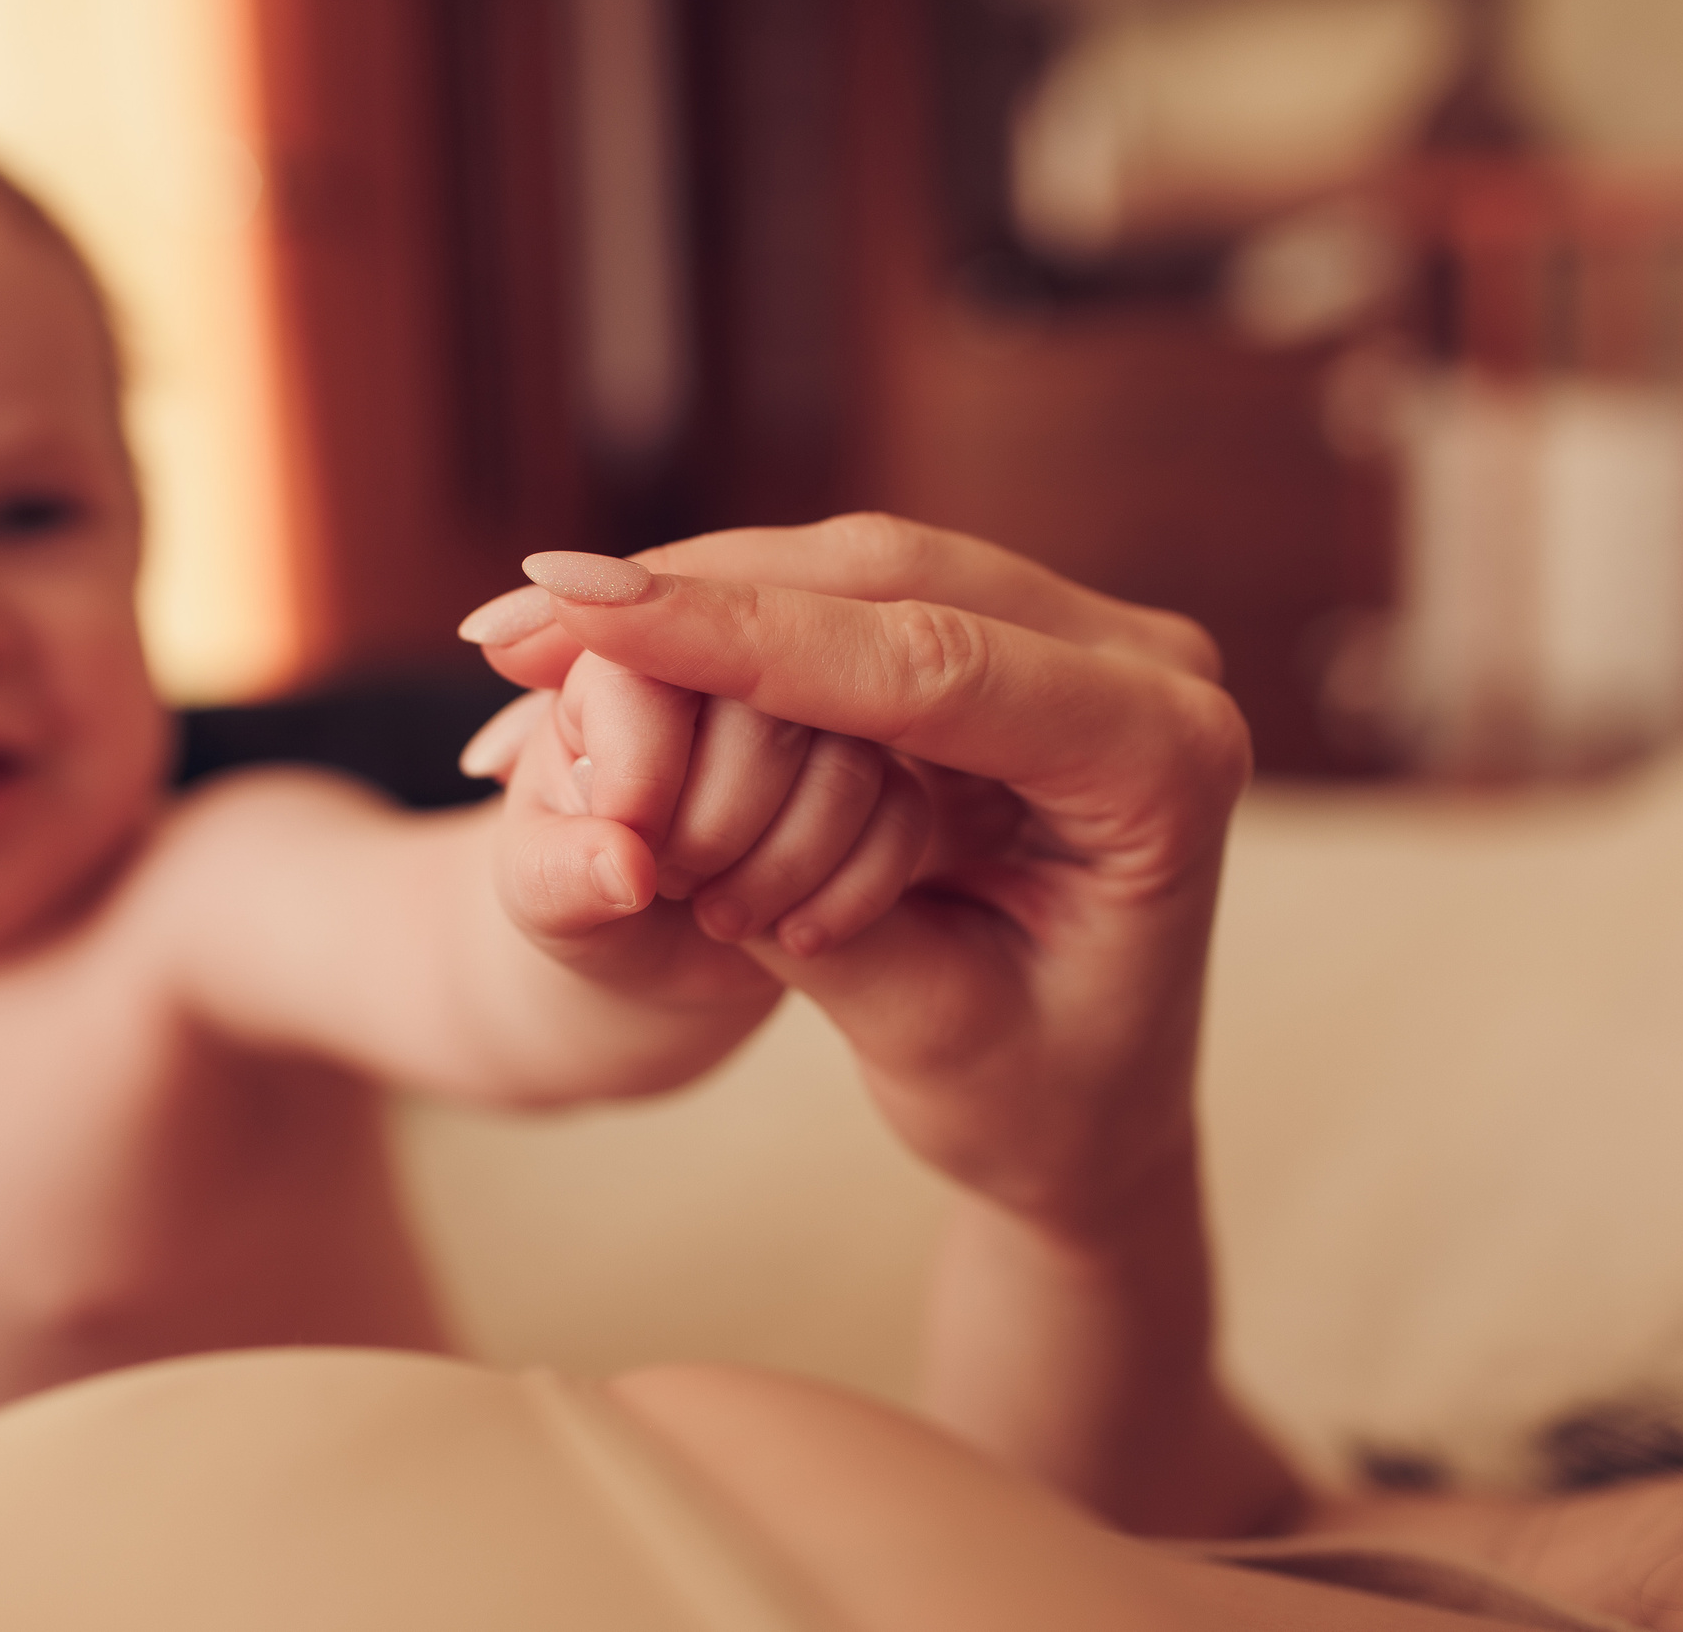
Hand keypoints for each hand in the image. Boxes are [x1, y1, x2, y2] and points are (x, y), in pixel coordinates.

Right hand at [459, 515, 1247, 1233]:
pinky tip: (622, 623)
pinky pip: (863, 602)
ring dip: (700, 593)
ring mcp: (1087, 642)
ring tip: (539, 621)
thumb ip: (814, 919)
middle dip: (695, 593)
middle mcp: (1149, 670)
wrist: (1098, 1110)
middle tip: (517, 613)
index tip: (586, 614)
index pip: (934, 667)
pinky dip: (739, 619)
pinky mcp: (1020, 643)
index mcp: (1164, 765)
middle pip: (895, 581)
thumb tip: (652, 812)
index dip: (742, 637)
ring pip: (865, 572)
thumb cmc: (1035, 1099)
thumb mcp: (927, 1036)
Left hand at [461, 570, 930, 1009]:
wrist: (649, 951)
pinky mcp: (879, 776)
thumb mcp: (539, 900)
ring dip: (788, 865)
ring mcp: (814, 718)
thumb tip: (623, 868)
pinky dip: (852, 892)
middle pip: (768, 709)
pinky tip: (796, 939)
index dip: (647, 775)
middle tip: (674, 886)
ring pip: (851, 762)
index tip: (627, 853)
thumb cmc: (579, 900)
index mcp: (620, 665)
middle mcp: (727, 669)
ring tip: (722, 920)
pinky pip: (905, 814)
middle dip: (719, 828)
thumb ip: (557, 877)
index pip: (657, 667)